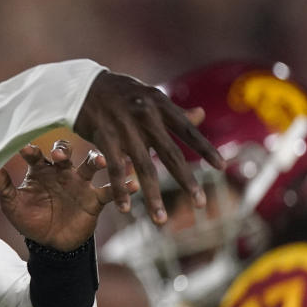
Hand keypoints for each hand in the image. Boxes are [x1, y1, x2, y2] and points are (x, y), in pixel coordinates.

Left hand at [0, 140, 133, 251]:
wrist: (52, 246)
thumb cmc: (31, 220)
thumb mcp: (12, 207)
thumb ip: (3, 189)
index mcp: (41, 170)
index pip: (36, 155)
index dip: (32, 151)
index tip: (27, 151)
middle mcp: (62, 171)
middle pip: (65, 153)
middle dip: (63, 152)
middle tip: (60, 156)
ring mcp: (80, 183)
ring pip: (90, 165)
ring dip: (96, 160)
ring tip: (101, 160)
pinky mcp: (95, 198)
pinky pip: (110, 190)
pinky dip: (123, 187)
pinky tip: (131, 185)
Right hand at [73, 70, 223, 223]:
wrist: (83, 86)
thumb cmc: (122, 92)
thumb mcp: (149, 96)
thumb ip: (174, 110)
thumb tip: (201, 115)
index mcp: (159, 104)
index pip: (187, 130)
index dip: (205, 148)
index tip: (222, 167)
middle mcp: (145, 115)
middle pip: (170, 154)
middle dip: (186, 181)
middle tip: (201, 203)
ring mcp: (125, 127)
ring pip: (144, 168)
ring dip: (153, 197)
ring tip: (161, 220)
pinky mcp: (105, 137)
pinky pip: (116, 169)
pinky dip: (120, 190)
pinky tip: (125, 209)